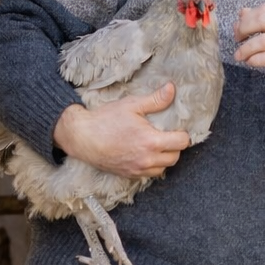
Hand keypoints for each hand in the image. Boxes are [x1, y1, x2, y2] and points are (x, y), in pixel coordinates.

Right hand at [53, 83, 190, 177]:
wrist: (82, 137)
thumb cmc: (105, 120)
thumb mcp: (131, 105)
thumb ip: (155, 100)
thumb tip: (171, 89)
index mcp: (151, 141)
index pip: (182, 143)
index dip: (182, 134)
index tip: (176, 128)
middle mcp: (147, 159)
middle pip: (175, 157)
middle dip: (174, 146)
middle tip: (166, 134)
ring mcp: (138, 170)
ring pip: (163, 168)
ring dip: (164, 158)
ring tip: (156, 145)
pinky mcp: (129, 175)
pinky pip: (149, 174)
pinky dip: (152, 166)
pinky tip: (144, 153)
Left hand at [234, 4, 264, 106]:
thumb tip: (242, 12)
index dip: (247, 18)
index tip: (238, 29)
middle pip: (261, 20)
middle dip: (243, 29)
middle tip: (237, 39)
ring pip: (262, 41)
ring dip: (246, 48)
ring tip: (239, 55)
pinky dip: (254, 60)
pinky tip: (250, 62)